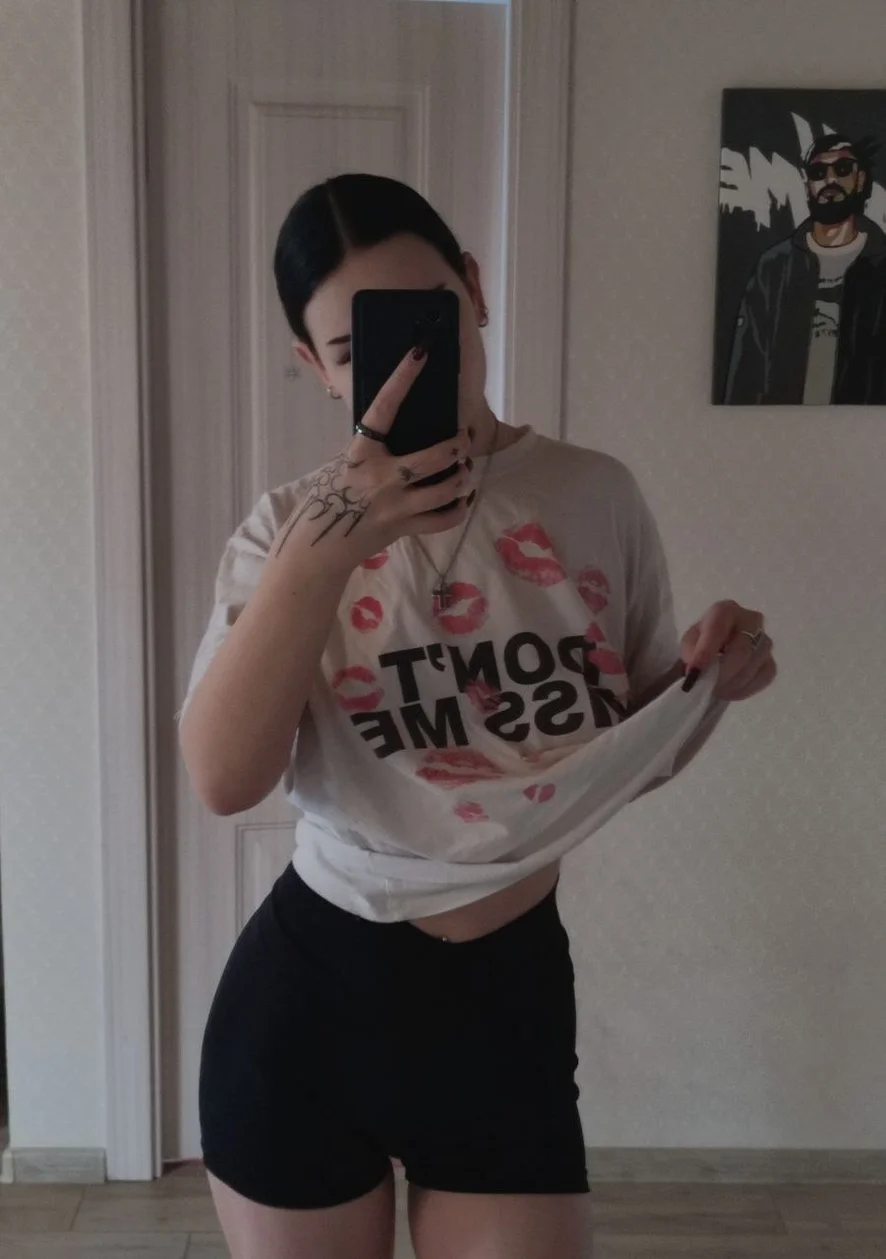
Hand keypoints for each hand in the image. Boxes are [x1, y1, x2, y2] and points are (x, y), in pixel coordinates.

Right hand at [272, 345, 474, 566]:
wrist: (318, 546)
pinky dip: (459, 508)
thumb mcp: (343, 463)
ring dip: (463, 477)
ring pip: (447, 489)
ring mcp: (395, 505)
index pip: (383, 407)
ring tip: (464, 470)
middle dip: (457, 445)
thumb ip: (370, 447)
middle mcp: (381, 477)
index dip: (402, 378)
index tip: (420, 353)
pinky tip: (461, 498)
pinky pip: (444, 519)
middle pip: (435, 457)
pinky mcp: (404, 528)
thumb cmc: (328, 498)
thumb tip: (396, 426)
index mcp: (361, 452)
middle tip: (462, 439)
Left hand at [681, 600, 776, 700]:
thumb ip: (692, 654)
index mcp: (726, 611)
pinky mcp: (770, 663)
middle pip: (742, 650)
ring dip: (730, 684)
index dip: (706, 652)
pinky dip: (743, 689)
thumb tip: (697, 672)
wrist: (716, 654)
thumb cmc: (699, 645)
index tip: (694, 672)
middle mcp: (751, 620)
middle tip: (707, 686)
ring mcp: (765, 642)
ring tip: (714, 688)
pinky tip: (729, 690)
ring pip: (751, 667)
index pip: (718, 628)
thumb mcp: (689, 645)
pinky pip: (762, 679)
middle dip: (722, 673)